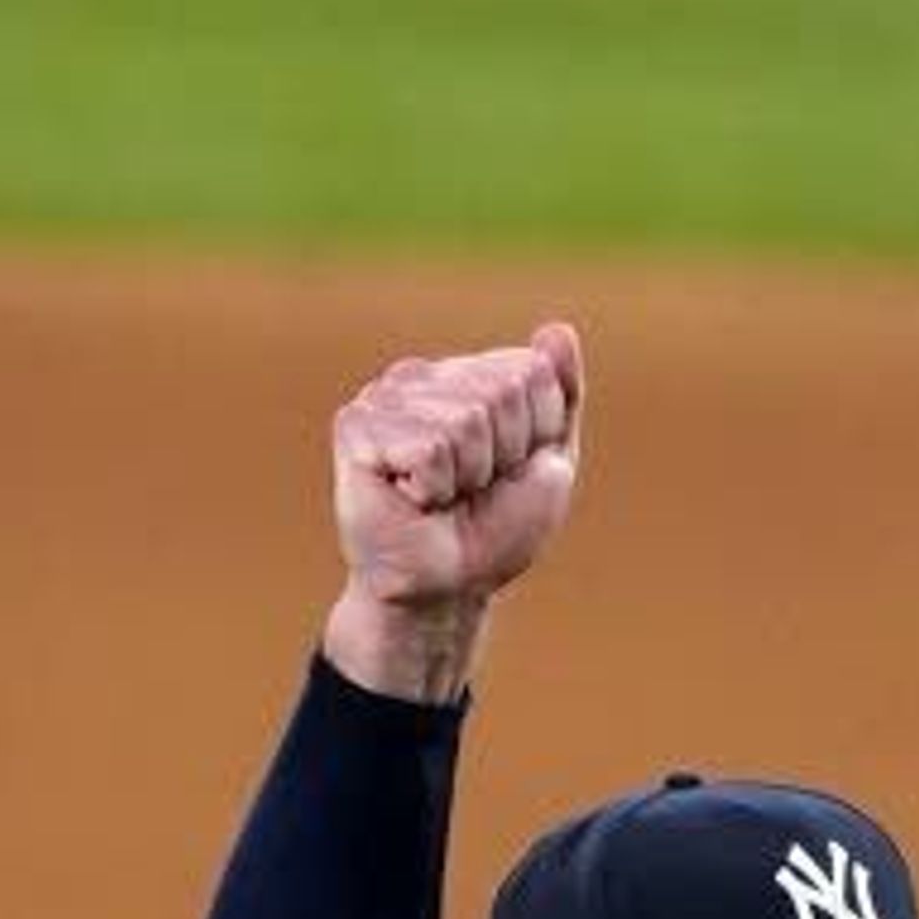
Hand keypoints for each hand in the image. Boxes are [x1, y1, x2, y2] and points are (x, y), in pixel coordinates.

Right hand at [323, 324, 584, 697]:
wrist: (447, 589)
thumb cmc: (492, 532)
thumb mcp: (547, 463)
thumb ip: (561, 396)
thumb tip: (557, 329)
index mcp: (469, 374)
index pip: (531, 373)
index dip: (533, 438)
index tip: (505, 474)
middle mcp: (426, 376)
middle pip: (501, 392)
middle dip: (501, 459)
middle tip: (471, 492)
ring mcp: (387, 396)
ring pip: (466, 421)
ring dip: (467, 478)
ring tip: (442, 499)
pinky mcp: (357, 427)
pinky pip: (428, 448)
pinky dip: (434, 489)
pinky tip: (412, 500)